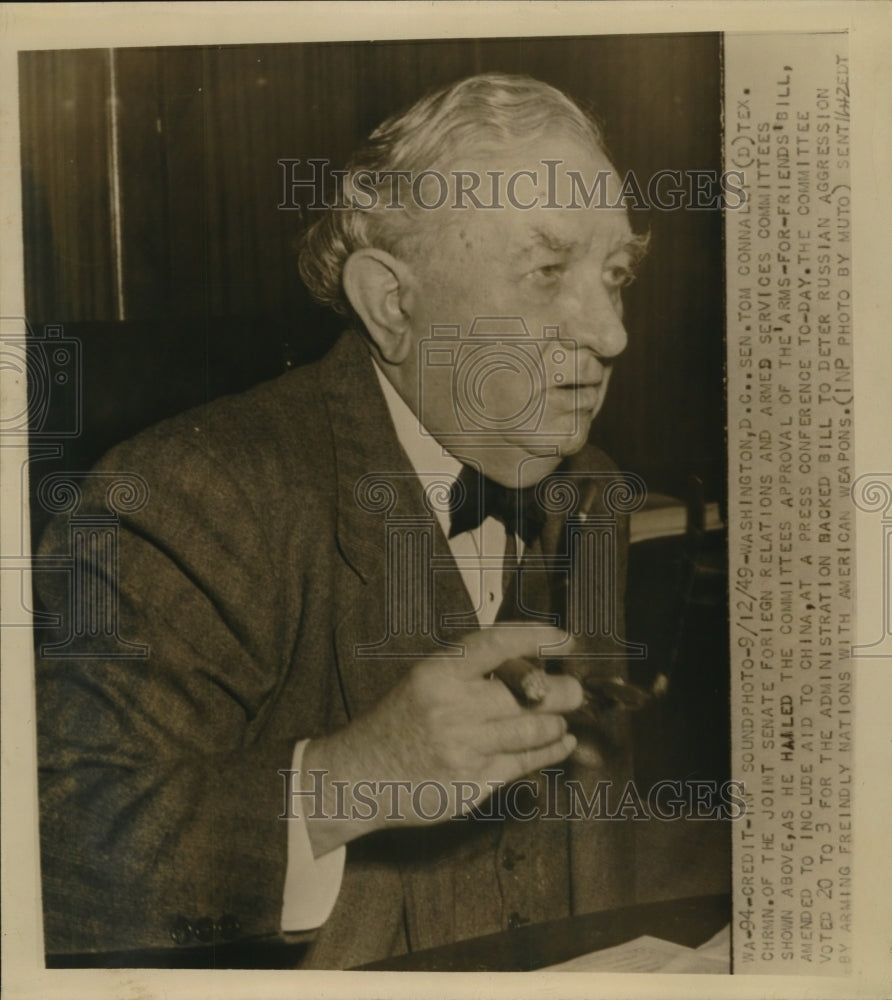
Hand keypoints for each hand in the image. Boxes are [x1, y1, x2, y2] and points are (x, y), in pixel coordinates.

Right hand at [301, 626, 582, 854]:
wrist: (360, 775)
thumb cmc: (402, 719)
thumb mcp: (426, 680)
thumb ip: (473, 672)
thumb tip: (537, 663)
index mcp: (438, 673)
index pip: (496, 644)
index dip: (536, 637)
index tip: (564, 638)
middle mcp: (452, 709)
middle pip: (529, 693)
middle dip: (564, 691)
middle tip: (575, 689)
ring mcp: (463, 749)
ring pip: (533, 730)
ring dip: (557, 723)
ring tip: (561, 718)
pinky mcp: (472, 783)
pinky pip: (526, 763)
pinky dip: (551, 750)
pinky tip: (562, 742)